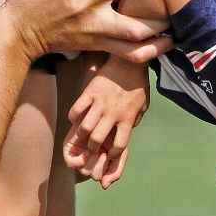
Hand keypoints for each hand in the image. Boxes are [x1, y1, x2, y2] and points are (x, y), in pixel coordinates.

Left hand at [3, 0, 174, 63]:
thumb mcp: (81, 45)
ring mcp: (82, 2)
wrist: (14, 32)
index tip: (176, 36)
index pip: (135, 52)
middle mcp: (95, 24)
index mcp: (99, 41)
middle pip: (136, 21)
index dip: (158, 47)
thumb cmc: (47, 37)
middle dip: (158, 6)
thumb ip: (105, 40)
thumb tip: (131, 36)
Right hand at [63, 54, 151, 187]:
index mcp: (127, 117)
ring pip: (84, 128)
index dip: (114, 154)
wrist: (128, 60)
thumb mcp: (143, 105)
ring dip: (81, 135)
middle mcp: (113, 112)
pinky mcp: (89, 92)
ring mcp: (100, 102)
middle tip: (91, 146)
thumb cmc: (137, 84)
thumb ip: (134, 120)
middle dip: (92, 148)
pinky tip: (76, 117)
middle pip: (97, 140)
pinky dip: (73, 117)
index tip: (110, 153)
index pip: (120, 145)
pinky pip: (75, 110)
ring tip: (82, 133)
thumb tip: (127, 131)